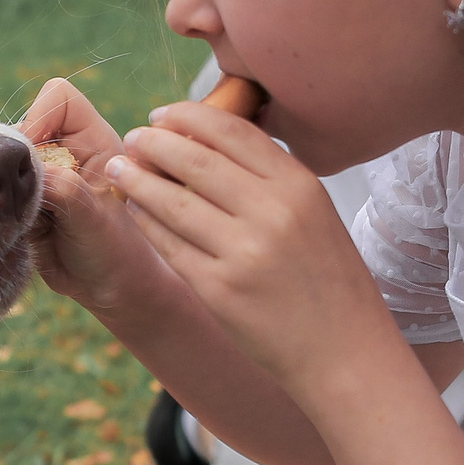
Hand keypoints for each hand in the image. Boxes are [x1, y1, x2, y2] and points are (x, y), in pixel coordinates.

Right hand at [18, 78, 166, 314]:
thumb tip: (20, 169)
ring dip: (5, 189)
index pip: (58, 96)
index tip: (35, 160)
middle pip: (21, 127)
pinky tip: (19, 231)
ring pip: (3, 160)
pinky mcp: (24, 199)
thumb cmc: (116, 250)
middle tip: (27, 201)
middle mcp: (66, 150)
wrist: (109, 289)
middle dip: (14, 161)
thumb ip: (61, 187)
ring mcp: (43, 174)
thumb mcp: (93, 219)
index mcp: (92, 139)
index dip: (39, 118)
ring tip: (27, 221)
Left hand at [103, 102, 393, 392]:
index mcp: (299, 185)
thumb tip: (207, 140)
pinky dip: (146, 221)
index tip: (163, 114)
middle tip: (133, 138)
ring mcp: (243, 252)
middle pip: (194, 160)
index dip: (187, 116)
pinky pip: (168, 244)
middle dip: (153, 143)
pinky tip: (136, 211)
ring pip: (172, 200)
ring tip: (119, 169)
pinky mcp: (218, 289)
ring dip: (137, 179)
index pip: (231, 131)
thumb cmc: (328, 279)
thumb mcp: (316, 213)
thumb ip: (271, 177)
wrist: (344, 351)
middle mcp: (272, 212)